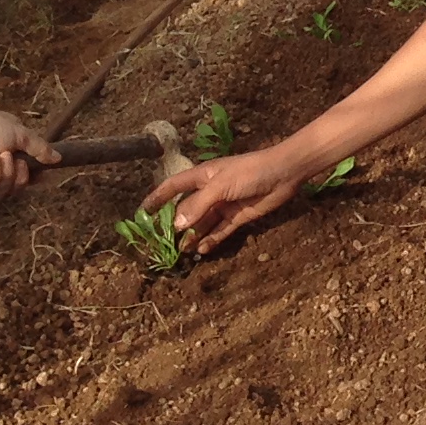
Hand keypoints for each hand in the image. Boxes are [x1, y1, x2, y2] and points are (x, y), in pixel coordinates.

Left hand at [0, 100, 57, 191]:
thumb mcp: (20, 133)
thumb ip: (39, 148)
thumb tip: (59, 158)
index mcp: (22, 154)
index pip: (37, 174)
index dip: (41, 177)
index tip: (44, 175)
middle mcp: (9, 167)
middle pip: (23, 185)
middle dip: (21, 175)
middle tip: (17, 161)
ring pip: (7, 189)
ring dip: (6, 173)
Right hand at [156, 147, 316, 255]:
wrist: (283, 174)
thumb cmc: (250, 172)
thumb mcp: (220, 186)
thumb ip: (198, 205)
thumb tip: (177, 225)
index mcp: (202, 177)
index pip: (173, 186)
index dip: (157, 198)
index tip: (142, 212)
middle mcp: (210, 191)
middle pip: (186, 209)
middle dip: (174, 224)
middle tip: (160, 243)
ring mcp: (224, 205)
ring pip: (202, 223)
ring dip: (192, 236)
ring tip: (180, 252)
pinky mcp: (237, 217)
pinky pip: (219, 231)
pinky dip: (210, 240)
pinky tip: (201, 251)